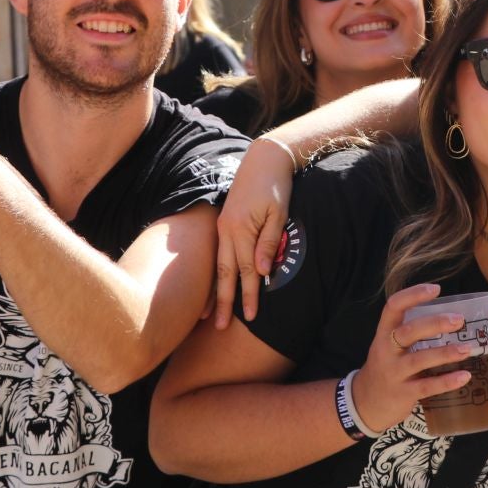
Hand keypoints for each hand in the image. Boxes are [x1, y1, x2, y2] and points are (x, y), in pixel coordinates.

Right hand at [212, 137, 297, 327]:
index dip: (249, 295)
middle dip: (223, 302)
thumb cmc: (276, 186)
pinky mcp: (223, 224)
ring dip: (214, 291)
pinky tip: (212, 285)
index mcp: (241, 229)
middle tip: (220, 327)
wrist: (263, 159)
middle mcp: (227, 231)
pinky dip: (215, 273)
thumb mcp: (278, 213)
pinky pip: (217, 255)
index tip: (250, 316)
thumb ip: (268, 243)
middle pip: (225, 273)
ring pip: (217, 266)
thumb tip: (261, 273)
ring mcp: (222, 227)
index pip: (247, 271)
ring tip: (209, 315)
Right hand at [352, 283, 477, 433]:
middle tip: (459, 320)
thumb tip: (450, 317)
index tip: (436, 288)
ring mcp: (394, 373)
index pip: (393, 307)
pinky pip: (427, 386)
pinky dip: (447, 381)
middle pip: (409, 332)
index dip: (413, 295)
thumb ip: (412, 333)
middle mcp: (386, 350)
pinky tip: (465, 376)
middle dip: (435, 324)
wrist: (365, 403)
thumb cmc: (386, 368)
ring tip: (468, 348)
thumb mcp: (389, 346)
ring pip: (420, 359)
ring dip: (446, 353)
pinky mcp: (403, 394)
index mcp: (384, 333)